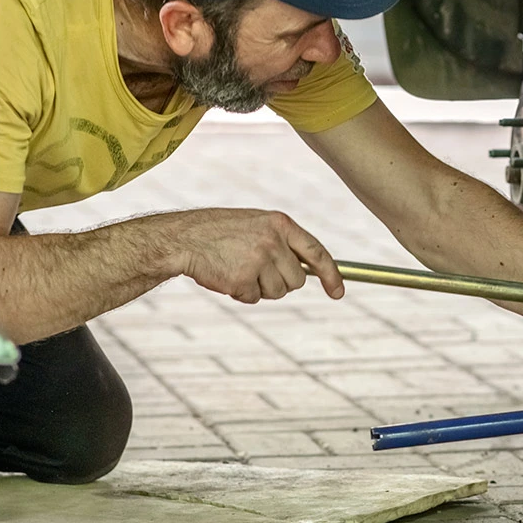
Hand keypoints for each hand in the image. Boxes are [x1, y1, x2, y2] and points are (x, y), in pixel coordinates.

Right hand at [160, 208, 343, 303]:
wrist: (185, 238)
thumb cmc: (221, 232)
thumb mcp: (257, 224)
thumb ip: (282, 242)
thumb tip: (310, 270)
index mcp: (280, 224)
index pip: (317, 252)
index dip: (332, 274)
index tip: (338, 293)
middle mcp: (273, 241)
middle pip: (297, 280)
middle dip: (281, 282)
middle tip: (257, 269)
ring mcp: (259, 261)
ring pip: (278, 292)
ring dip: (260, 288)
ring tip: (238, 268)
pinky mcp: (243, 280)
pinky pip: (254, 299)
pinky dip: (242, 294)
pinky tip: (227, 276)